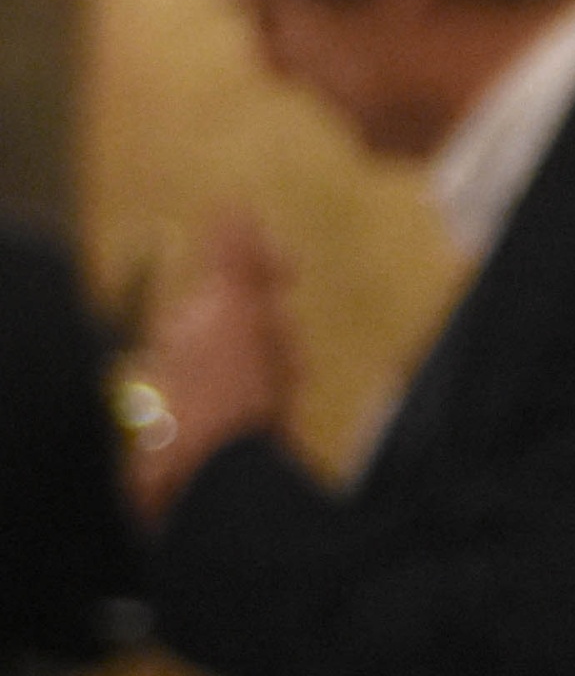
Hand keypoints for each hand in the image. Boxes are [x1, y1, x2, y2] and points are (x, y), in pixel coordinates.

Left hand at [128, 215, 296, 527]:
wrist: (215, 473)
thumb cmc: (227, 390)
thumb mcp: (237, 308)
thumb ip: (236, 257)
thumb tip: (232, 201)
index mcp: (182, 323)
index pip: (228, 281)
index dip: (263, 269)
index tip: (293, 271)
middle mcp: (180, 358)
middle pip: (245, 324)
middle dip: (276, 329)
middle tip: (287, 353)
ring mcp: (196, 399)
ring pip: (254, 364)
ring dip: (279, 366)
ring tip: (286, 391)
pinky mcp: (214, 437)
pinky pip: (257, 401)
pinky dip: (274, 400)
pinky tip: (280, 416)